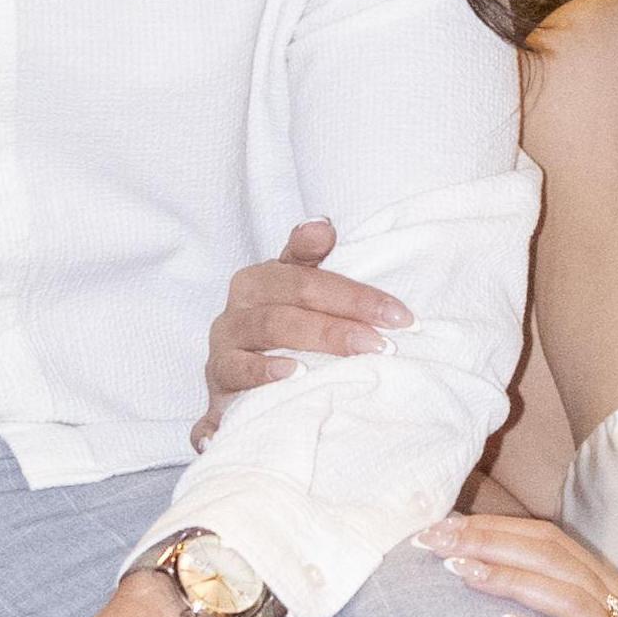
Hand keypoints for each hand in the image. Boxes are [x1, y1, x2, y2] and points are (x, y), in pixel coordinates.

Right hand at [192, 217, 405, 445]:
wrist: (236, 392)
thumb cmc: (277, 338)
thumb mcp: (294, 297)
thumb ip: (308, 259)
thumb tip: (323, 224)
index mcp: (258, 281)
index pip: (308, 278)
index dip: (355, 294)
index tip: (399, 314)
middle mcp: (237, 309)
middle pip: (292, 302)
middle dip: (344, 319)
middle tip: (385, 343)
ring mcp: (224, 347)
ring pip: (269, 330)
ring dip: (317, 341)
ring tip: (355, 354)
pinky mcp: (218, 384)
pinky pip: (236, 373)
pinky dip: (263, 374)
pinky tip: (295, 376)